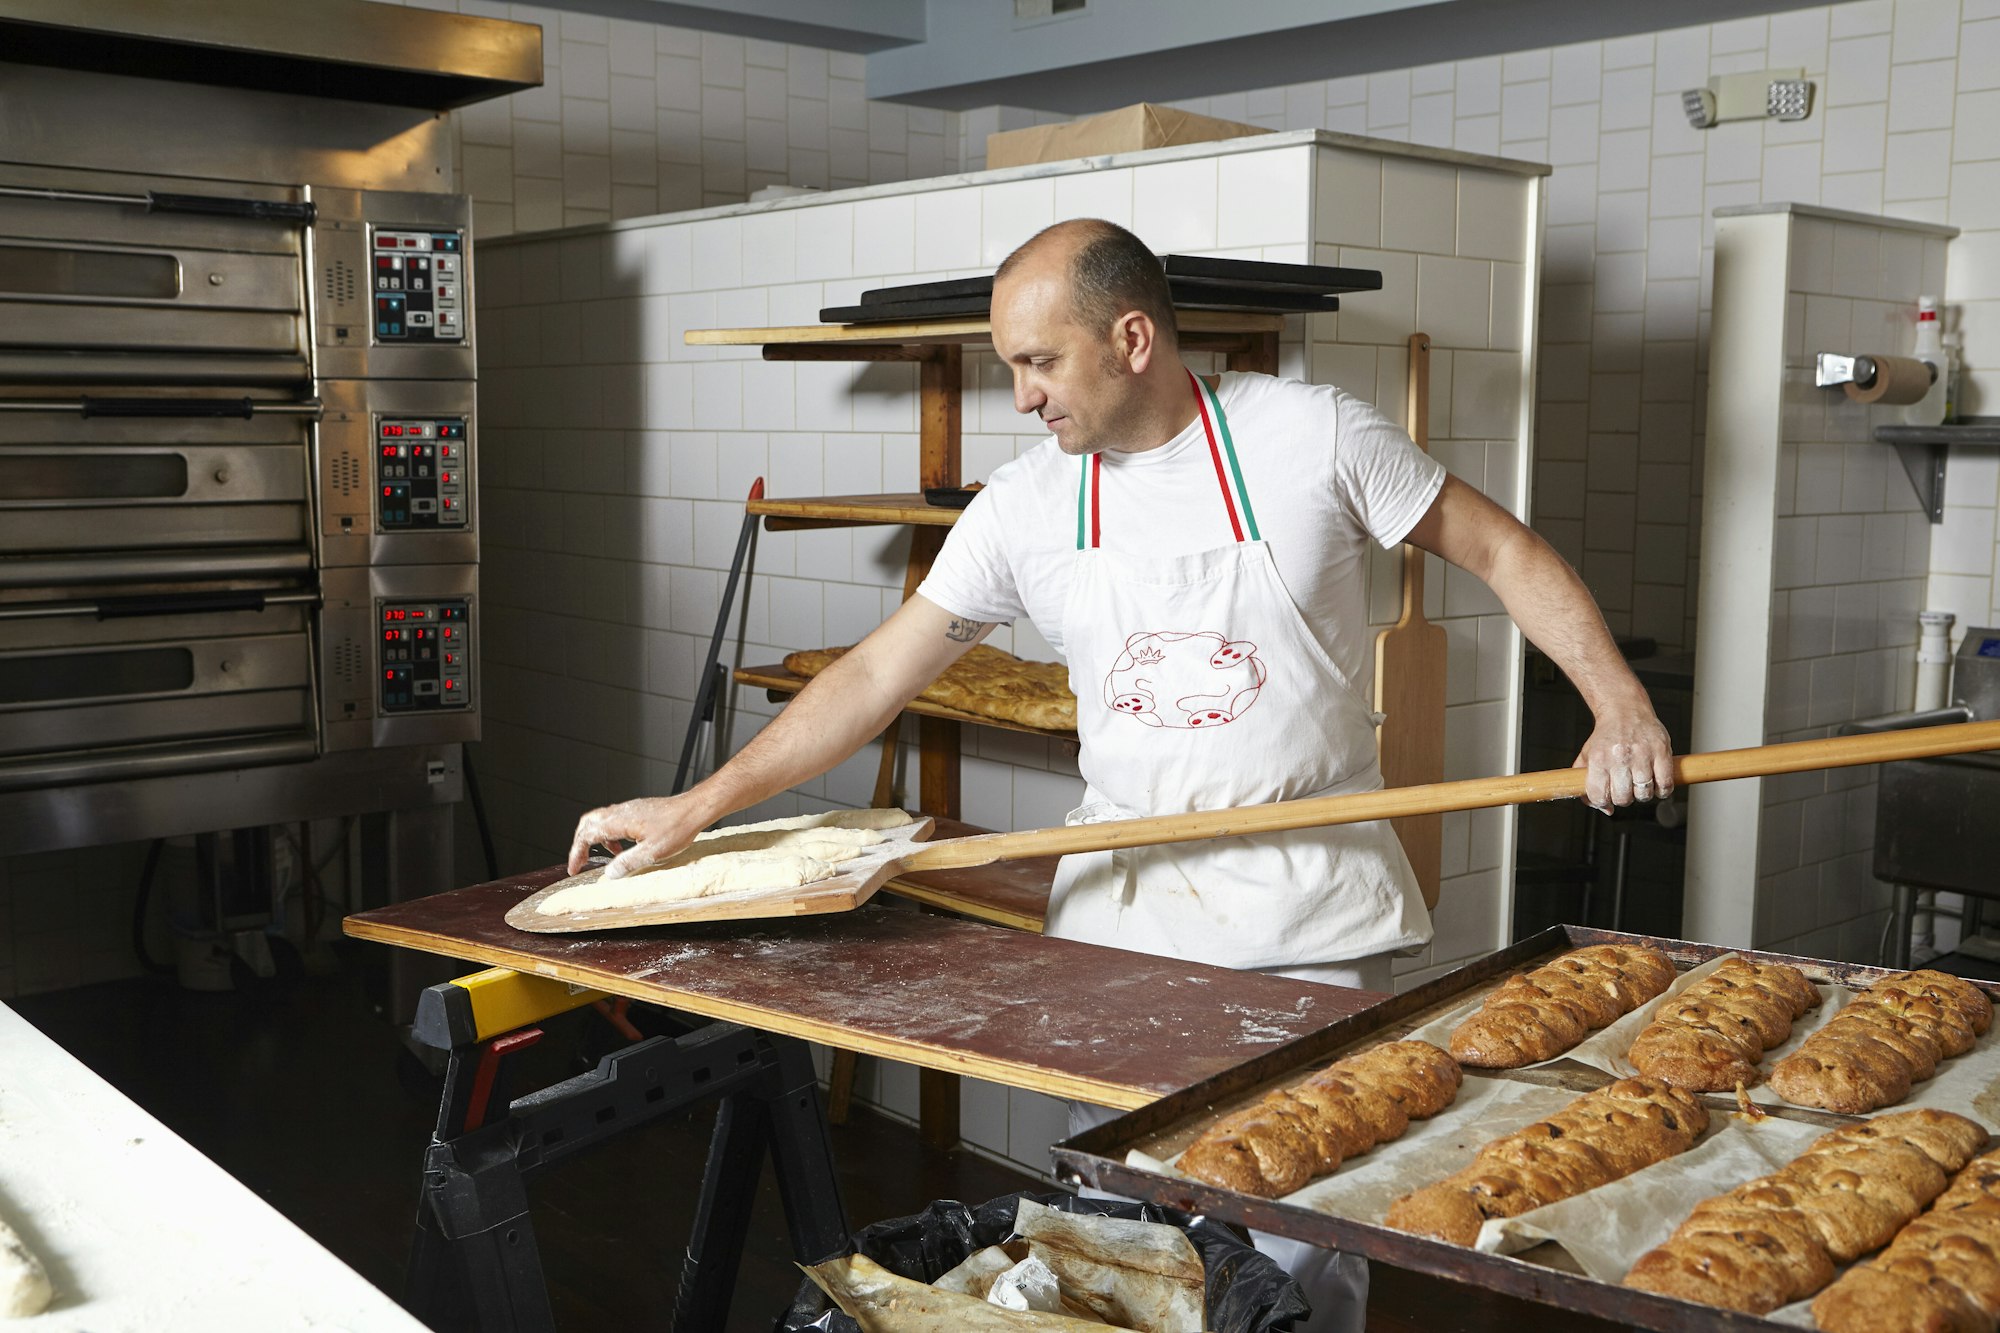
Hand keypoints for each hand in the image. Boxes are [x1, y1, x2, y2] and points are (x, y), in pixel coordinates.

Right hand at [567, 795, 709, 878]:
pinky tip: (623, 848)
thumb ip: (628, 863)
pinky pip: (614, 820)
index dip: (576, 852)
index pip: (587, 835)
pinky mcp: (636, 811)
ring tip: (607, 858)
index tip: (574, 867)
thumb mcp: (652, 852)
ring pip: (600, 820)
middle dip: (580, 843)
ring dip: (596, 839)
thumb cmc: (677, 827)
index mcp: (619, 821)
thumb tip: (610, 873)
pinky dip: (610, 835)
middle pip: (587, 823)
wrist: (693, 809)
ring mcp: (628, 809)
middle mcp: (620, 812)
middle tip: (581, 860)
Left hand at [1573, 703, 1674, 811]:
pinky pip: (1665, 784)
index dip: (1603, 802)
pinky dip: (1662, 790)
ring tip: (1639, 784)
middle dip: (1623, 799)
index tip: (1606, 798)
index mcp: (1599, 758)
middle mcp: (1620, 756)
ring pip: (1644, 793)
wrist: (1625, 710)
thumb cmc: (1607, 736)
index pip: (1599, 795)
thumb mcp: (1587, 756)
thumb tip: (1604, 809)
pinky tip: (1656, 784)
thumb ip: (1587, 784)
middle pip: (1623, 798)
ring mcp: (1642, 754)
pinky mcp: (1661, 751)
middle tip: (1624, 789)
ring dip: (1642, 795)